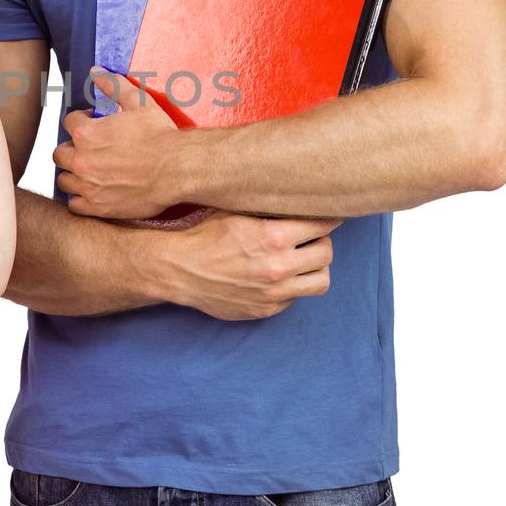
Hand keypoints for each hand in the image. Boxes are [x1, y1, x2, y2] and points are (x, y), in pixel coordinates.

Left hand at [54, 72, 185, 218]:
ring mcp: (88, 186)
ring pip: (63, 180)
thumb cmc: (160, 135)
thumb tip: (96, 71)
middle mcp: (81, 160)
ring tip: (89, 170)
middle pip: (59, 153)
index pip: (69, 122)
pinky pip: (74, 205)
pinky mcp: (98, 207)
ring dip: (73, 173)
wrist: (178, 168)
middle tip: (90, 149)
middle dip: (72, 148)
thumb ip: (114, 85)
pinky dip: (80, 199)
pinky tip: (92, 192)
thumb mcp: (138, 102)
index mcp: (86, 133)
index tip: (94, 124)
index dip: (82, 120)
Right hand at [150, 211, 340, 319]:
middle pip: (327, 253)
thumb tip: (297, 195)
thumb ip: (269, 207)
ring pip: (321, 281)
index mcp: (273, 236)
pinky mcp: (266, 310)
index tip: (328, 215)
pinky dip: (293, 286)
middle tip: (311, 237)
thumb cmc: (204, 235)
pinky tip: (277, 276)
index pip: (323, 225)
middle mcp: (279, 267)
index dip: (328, 218)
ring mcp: (274, 292)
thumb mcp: (236, 211)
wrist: (177, 270)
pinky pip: (296, 297)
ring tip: (302, 259)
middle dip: (322, 241)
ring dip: (315, 268)